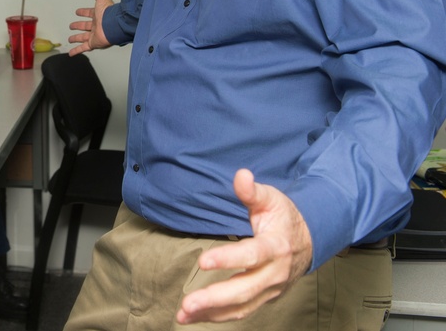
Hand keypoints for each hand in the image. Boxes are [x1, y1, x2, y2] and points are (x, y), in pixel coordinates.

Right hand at [68, 0, 113, 55]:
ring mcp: (94, 35)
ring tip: (70, 39)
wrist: (114, 24)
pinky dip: (76, 51)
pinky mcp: (93, 43)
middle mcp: (96, 26)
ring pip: (83, 37)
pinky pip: (83, 48)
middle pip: (85, 26)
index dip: (83, 12)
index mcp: (98, 16)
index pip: (89, 13)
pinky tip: (71, 53)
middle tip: (72, 25)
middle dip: (78, 26)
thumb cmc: (109, 12)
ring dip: (76, 38)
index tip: (77, 12)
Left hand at [175, 169, 313, 324]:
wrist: (309, 241)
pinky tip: (195, 316)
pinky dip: (218, 316)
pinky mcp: (264, 297)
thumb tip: (241, 175)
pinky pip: (241, 311)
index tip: (203, 261)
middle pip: (245, 289)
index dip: (228, 259)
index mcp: (276, 246)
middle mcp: (275, 273)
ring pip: (242, 306)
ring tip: (183, 314)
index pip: (252, 255)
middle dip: (215, 298)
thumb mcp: (271, 199)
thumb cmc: (284, 217)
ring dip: (212, 313)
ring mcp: (270, 289)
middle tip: (187, 302)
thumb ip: (252, 192)